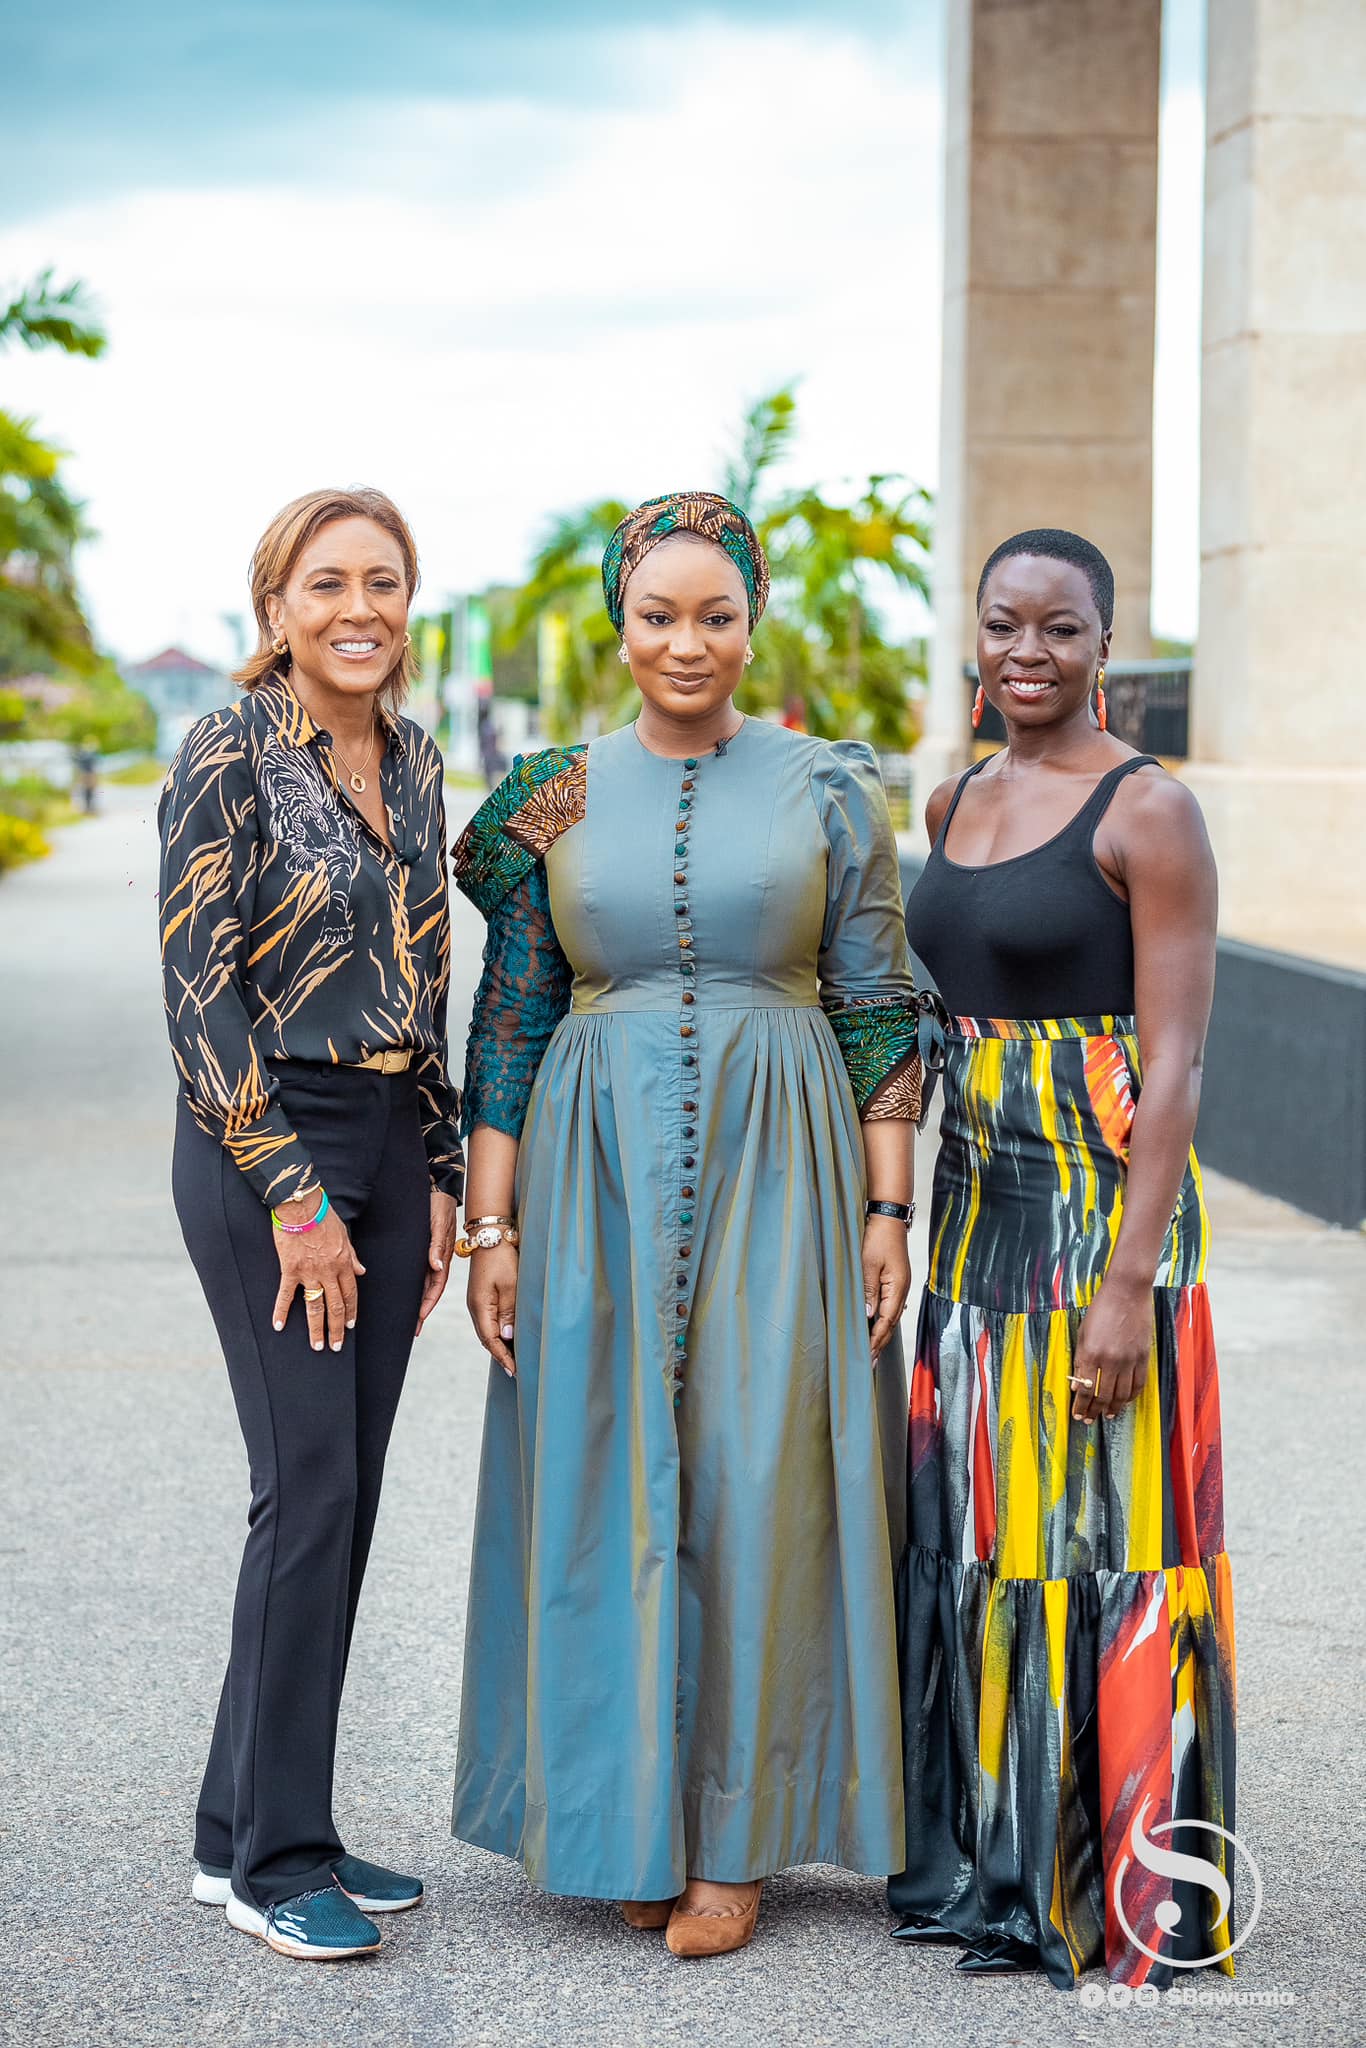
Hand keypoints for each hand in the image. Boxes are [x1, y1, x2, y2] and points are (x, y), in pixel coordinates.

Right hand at [271, 1191, 365, 1353]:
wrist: (301, 1204)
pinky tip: (278, 1326)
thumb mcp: (344, 1234)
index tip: (350, 1326)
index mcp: (344, 1262)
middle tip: (336, 1346)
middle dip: (337, 1329)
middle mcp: (329, 1271)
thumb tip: (362, 1271)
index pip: (351, 1294)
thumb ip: (352, 1256)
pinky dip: (281, 1312)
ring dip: (317, 1329)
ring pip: (315, 1307)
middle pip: (336, 1306)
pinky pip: (286, 1295)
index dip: (351, 1312)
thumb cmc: (323, 1215)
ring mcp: (309, 1272)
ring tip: (317, 1346)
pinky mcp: (290, 1270)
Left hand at [416, 1190, 459, 1336]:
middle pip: (429, 1290)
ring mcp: (430, 1254)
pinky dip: (413, 1285)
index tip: (419, 1318)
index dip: (428, 1303)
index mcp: (442, 1256)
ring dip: (417, 1300)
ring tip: (407, 1318)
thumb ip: (436, 1245)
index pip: (436, 1286)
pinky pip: (418, 1272)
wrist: (437, 1187)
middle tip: (412, 1328)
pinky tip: (405, 1292)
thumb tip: (436, 1267)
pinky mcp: (423, 1248)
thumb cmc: (438, 1204)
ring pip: (423, 1283)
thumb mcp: (438, 1224)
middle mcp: (436, 1259)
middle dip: (422, 1310)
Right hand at [467, 1240, 518, 1377]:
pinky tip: (507, 1337)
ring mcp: (477, 1302)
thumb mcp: (511, 1285)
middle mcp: (475, 1307)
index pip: (491, 1340)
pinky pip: (489, 1321)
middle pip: (486, 1339)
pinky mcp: (482, 1296)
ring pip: (487, 1331)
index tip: (515, 1372)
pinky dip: (497, 1333)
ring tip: (513, 1360)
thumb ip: (509, 1311)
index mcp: (480, 1306)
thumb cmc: (502, 1258)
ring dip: (498, 1346)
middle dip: (500, 1355)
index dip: (503, 1357)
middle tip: (516, 1371)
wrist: (491, 1236)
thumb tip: (506, 1337)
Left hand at [862, 1214, 910, 1362]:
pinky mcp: (896, 1281)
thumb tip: (867, 1315)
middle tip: (870, 1362)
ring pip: (891, 1317)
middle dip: (880, 1343)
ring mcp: (900, 1285)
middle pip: (891, 1323)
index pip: (886, 1321)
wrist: (889, 1218)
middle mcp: (901, 1290)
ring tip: (872, 1350)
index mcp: (897, 1287)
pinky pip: (890, 1307)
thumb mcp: (868, 1263)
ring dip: (882, 1333)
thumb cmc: (878, 1237)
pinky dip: (883, 1320)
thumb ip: (868, 1290)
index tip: (868, 1354)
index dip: (876, 1339)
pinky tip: (877, 1326)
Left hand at [1070, 1273, 1154, 1421]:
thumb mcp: (1083, 1333)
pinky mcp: (1143, 1357)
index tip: (1078, 1415)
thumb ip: (1080, 1361)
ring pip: (1121, 1394)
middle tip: (1090, 1420)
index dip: (1081, 1406)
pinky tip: (1124, 1401)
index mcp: (1091, 1354)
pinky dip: (1130, 1396)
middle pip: (1103, 1396)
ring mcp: (1129, 1360)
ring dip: (1113, 1408)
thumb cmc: (1100, 1310)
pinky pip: (1138, 1384)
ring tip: (1107, 1415)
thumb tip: (1077, 1386)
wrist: (1126, 1293)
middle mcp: (1110, 1360)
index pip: (1085, 1390)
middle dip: (1095, 1411)